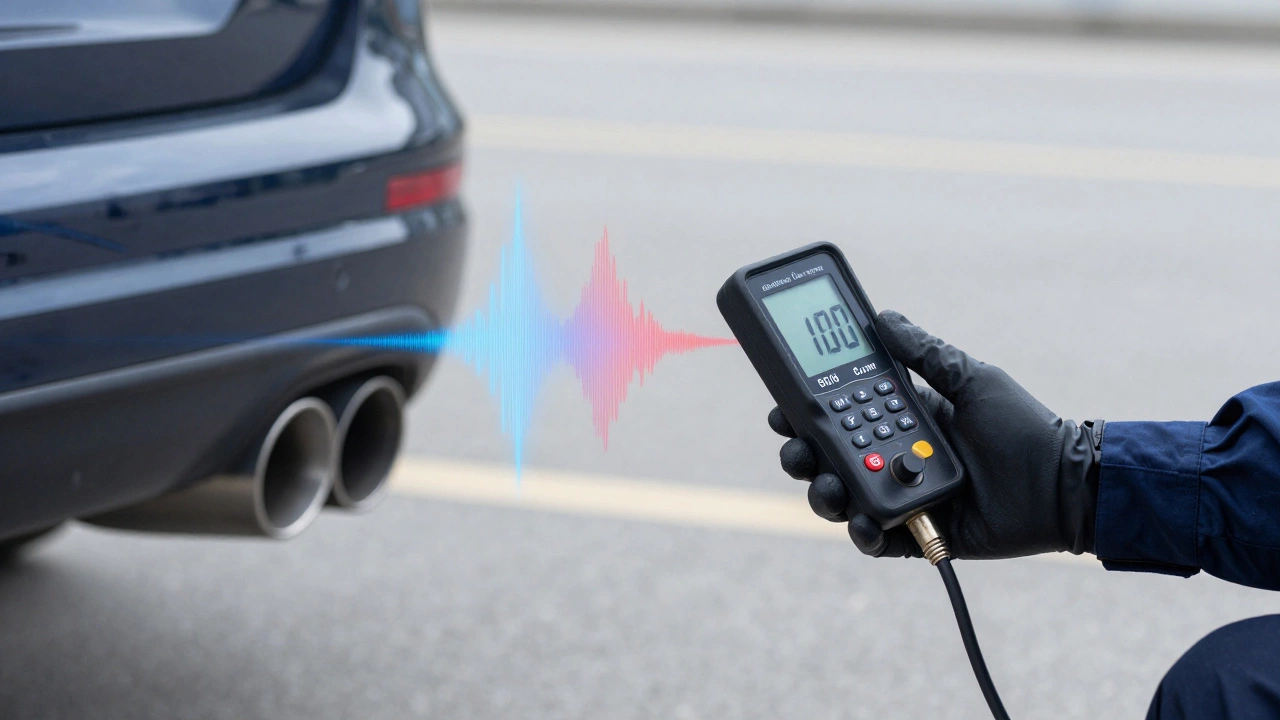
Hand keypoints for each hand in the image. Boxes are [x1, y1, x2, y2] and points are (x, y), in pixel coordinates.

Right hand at [771, 310, 1101, 559]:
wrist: (1065, 484)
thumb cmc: (1025, 428)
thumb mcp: (972, 379)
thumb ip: (926, 353)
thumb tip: (883, 316)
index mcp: (904, 419)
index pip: (840, 415)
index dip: (807, 414)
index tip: (783, 408)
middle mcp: (895, 458)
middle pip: (829, 459)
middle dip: (802, 456)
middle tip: (797, 450)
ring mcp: (903, 496)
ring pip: (843, 499)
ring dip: (824, 494)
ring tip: (829, 487)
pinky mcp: (917, 532)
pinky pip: (876, 540)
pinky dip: (863, 534)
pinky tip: (862, 523)